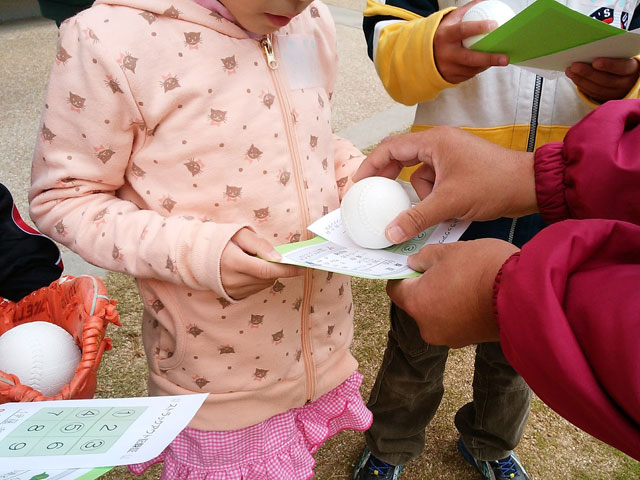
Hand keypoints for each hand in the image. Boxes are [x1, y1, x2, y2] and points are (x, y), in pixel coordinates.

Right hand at [220, 228, 303, 299]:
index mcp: (234, 262)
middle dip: (278, 269)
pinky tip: (253, 270)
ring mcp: (232, 290)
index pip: (266, 270)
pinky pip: (255, 289)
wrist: (197, 255)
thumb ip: (260, 244)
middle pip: (266, 278)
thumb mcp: (240, 233)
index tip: (301, 268)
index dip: (286, 270)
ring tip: (260, 261)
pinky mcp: (233, 296)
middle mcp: (233, 280)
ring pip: (263, 285)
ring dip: (269, 274)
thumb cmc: (221, 240)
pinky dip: (260, 280)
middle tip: (281, 259)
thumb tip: (278, 258)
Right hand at [353, 126, 536, 243]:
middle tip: (376, 197)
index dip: (371, 164)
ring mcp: (450, 156)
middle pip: (402, 159)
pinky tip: (445, 209)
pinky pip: (435, 182)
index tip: (358, 183)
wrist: (530, 186)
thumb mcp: (449, 202)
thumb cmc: (493, 184)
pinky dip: (435, 197)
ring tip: (436, 208)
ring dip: (422, 195)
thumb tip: (390, 233)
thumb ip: (416, 218)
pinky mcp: (459, 169)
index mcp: (433, 141)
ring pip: (420, 175)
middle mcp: (439, 143)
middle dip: (391, 180)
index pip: (390, 148)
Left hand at [387, 239, 517, 347]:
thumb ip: (424, 257)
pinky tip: (475, 292)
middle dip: (426, 285)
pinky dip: (459, 308)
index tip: (413, 263)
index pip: (395, 288)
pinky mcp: (469, 340)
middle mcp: (427, 326)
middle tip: (442, 266)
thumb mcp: (448, 251)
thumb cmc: (484, 269)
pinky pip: (455, 320)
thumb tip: (415, 263)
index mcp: (416, 303)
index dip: (402, 273)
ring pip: (437, 312)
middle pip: (417, 302)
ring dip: (444, 297)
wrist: (525, 294)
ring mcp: (449, 336)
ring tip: (465, 278)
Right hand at [433, 0, 508, 83]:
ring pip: (471, 69)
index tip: (494, 25)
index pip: (462, 30)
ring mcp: (447, 68)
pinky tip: (485, 64)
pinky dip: (478, 69)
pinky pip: (468, 75)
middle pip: (469, 58)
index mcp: (444, 36)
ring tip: (499, 60)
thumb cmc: (441, 35)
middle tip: (505, 58)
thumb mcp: (449, 21)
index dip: (479, 27)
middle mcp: (445, 54)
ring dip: (486, 64)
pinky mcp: (450, 78)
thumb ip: (466, 11)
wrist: (422, 56)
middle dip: (489, 58)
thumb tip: (485, 1)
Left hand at [566, 57, 639, 101]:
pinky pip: (592, 93)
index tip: (596, 61)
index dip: (609, 65)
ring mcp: (615, 92)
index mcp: (632, 69)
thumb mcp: (621, 56)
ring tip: (570, 70)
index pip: (622, 68)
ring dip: (581, 79)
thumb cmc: (622, 60)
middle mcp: (625, 83)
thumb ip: (611, 53)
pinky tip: (573, 76)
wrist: (626, 75)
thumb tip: (591, 48)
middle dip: (588, 73)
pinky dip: (581, 84)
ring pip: (597, 88)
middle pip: (605, 80)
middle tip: (574, 65)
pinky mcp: (605, 97)